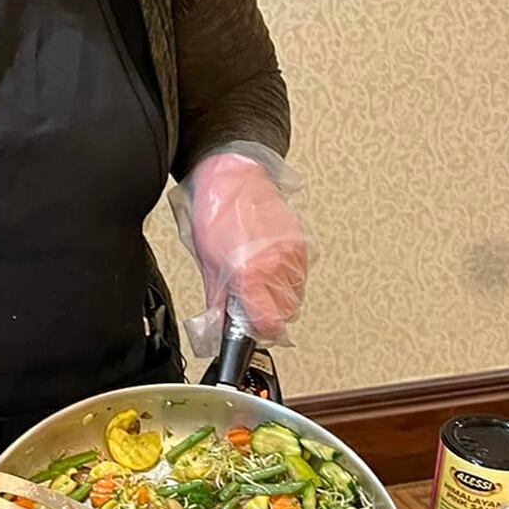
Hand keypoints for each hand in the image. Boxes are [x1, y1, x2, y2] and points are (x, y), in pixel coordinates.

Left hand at [179, 149, 309, 345]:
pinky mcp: (301, 242)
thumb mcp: (207, 262)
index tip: (253, 330)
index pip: (268, 323)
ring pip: (297, 295)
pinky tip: (272, 267)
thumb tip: (219, 323)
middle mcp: (275, 265)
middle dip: (270, 315)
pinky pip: (301, 273)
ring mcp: (291, 253)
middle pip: (286, 313)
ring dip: (281, 297)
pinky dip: (289, 277)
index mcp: (249, 274)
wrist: (231, 178)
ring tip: (261, 283)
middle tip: (253, 306)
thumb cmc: (215, 213)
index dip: (260, 331)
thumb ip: (218, 299)